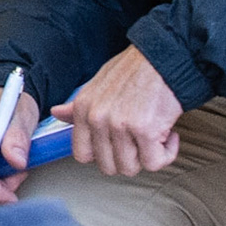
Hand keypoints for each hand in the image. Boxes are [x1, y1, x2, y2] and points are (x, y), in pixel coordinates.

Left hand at [52, 45, 182, 176]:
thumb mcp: (97, 83)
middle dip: (127, 158)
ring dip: (147, 156)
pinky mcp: (145, 131)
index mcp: (83, 109)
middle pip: (108, 166)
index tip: (116, 147)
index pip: (81, 154)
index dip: (102, 156)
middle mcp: (98, 118)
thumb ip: (77, 105)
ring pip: (130, 168)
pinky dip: (166, 153)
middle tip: (138, 141)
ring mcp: (120, 126)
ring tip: (153, 135)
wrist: (163, 57)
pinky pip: (154, 163)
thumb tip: (57, 113)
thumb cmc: (134, 70)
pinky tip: (167, 135)